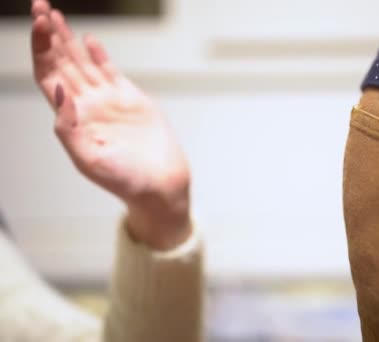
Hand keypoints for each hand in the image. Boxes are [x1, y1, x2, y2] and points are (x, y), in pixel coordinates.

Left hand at [30, 0, 191, 249]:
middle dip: (48, 35)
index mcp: (73, 119)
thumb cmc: (126, 180)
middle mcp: (87, 106)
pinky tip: (88, 39)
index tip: (39, 24)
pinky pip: (111, 72)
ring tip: (53, 14)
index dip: (41, 49)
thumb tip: (58, 92)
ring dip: (67, 39)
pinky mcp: (132, 100)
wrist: (161, 185)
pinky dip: (99, 54)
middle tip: (39, 5)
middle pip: (61, 63)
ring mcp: (109, 101)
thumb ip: (68, 128)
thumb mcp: (89, 161)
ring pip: (82, 62)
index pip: (49, 76)